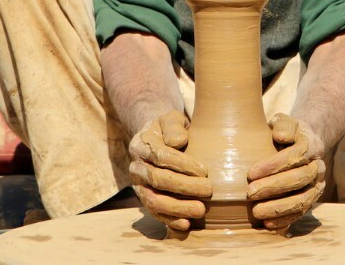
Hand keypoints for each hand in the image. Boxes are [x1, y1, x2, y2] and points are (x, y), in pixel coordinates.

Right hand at [128, 111, 210, 232]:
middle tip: (208, 190)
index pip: (160, 156)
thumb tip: (179, 141)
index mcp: (140, 144)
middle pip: (158, 180)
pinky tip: (186, 225)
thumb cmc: (170, 129)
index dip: (182, 165)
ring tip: (200, 210)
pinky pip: (155, 214)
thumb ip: (174, 126)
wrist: (156, 139)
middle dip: (184, 187)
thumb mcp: (171, 118)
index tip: (204, 170)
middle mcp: (136, 167)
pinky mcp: (145, 200)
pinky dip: (170, 221)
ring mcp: (139, 186)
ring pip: (154, 201)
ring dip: (178, 208)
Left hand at [247, 113, 325, 230]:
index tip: (250, 173)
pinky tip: (267, 224)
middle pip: (300, 179)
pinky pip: (301, 213)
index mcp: (312, 145)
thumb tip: (280, 136)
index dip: (273, 166)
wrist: (305, 144)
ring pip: (303, 200)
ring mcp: (318, 185)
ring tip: (256, 212)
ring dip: (279, 208)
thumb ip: (283, 124)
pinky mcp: (313, 200)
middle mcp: (319, 167)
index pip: (295, 156)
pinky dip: (285, 220)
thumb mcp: (284, 121)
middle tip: (250, 193)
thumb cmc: (287, 132)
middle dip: (273, 187)